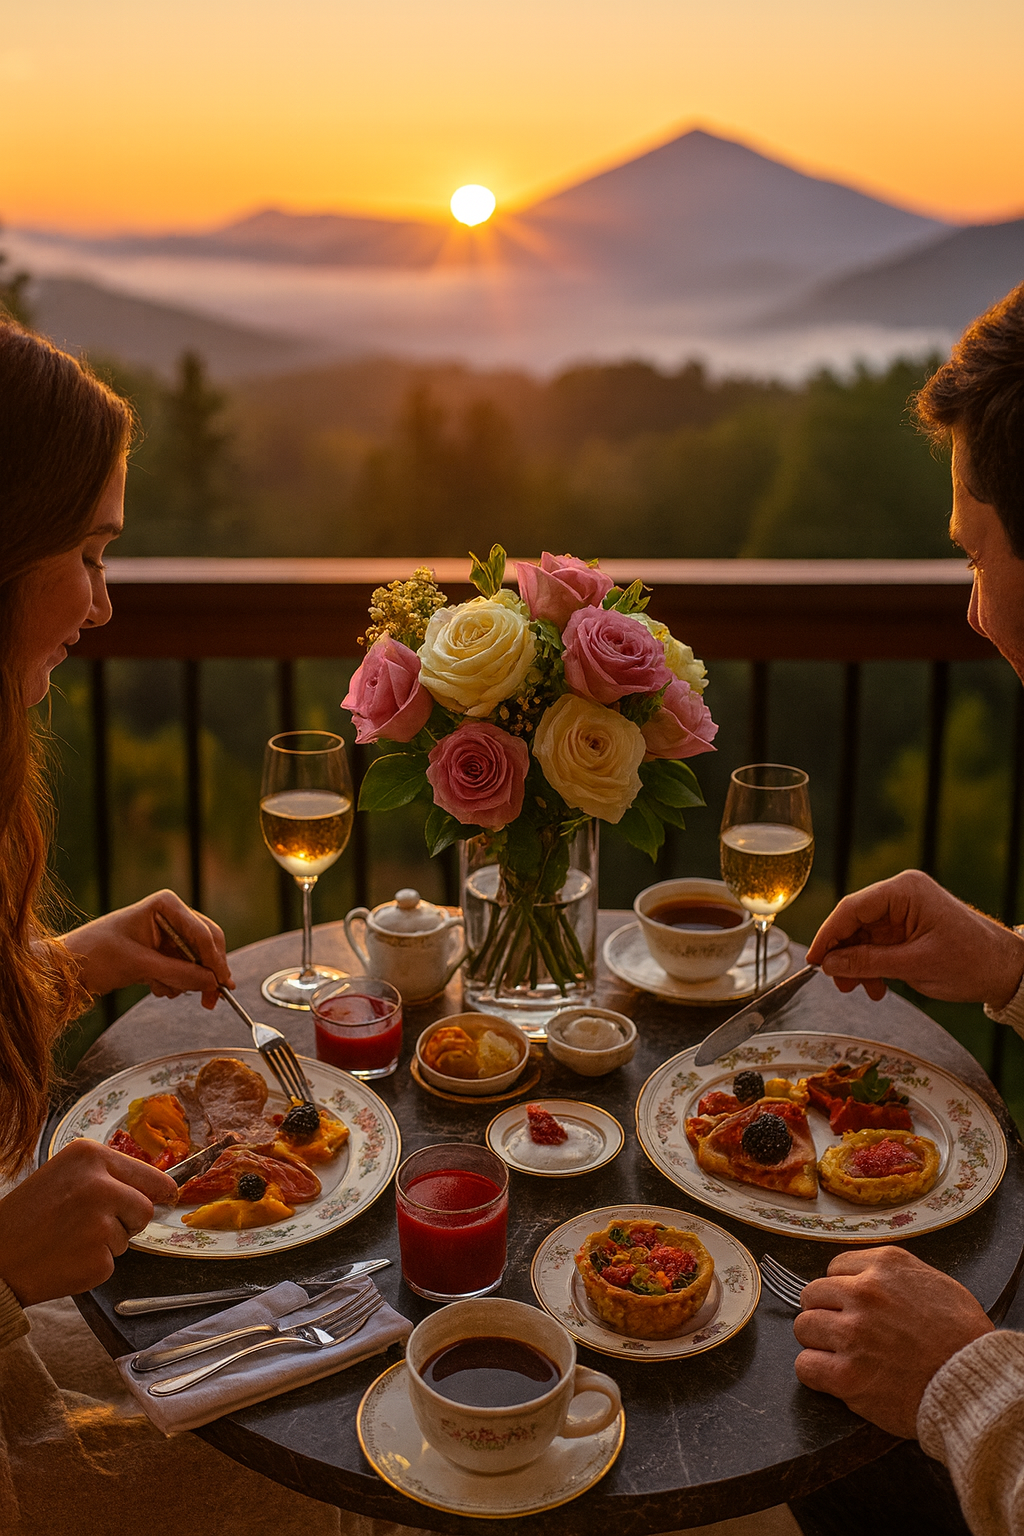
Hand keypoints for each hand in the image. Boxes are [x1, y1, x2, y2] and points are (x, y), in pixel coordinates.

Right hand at [0, 1141, 176, 1304]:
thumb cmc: (27, 1217)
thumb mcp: (64, 1176)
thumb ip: (106, 1176)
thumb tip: (162, 1187)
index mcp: (89, 1156)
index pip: (150, 1174)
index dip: (158, 1190)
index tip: (168, 1195)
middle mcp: (99, 1184)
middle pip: (145, 1207)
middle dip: (130, 1220)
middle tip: (96, 1226)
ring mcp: (100, 1222)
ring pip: (128, 1237)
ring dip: (107, 1243)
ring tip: (69, 1239)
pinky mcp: (97, 1259)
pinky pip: (111, 1263)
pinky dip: (93, 1265)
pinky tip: (66, 1258)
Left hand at [62, 890, 232, 1008]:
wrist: (69, 968)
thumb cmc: (98, 955)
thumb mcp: (141, 965)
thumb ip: (180, 973)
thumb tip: (213, 983)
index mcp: (166, 905)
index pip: (202, 932)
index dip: (215, 959)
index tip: (223, 983)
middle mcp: (171, 915)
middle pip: (205, 945)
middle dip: (204, 973)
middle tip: (211, 1000)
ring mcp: (168, 933)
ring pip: (196, 960)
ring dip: (184, 980)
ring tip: (162, 990)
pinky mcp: (162, 950)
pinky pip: (183, 968)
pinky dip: (174, 982)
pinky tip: (155, 987)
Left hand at [793, 1246, 992, 1437]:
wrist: (975, 1384)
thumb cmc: (962, 1337)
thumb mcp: (932, 1282)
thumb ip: (891, 1276)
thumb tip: (860, 1278)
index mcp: (885, 1265)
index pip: (834, 1267)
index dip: (842, 1290)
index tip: (851, 1307)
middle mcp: (864, 1293)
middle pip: (812, 1295)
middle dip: (826, 1314)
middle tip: (844, 1332)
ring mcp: (853, 1334)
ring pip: (804, 1328)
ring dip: (819, 1342)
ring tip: (842, 1355)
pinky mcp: (848, 1376)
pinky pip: (805, 1366)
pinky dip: (816, 1372)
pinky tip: (835, 1377)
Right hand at [806, 869, 1023, 1008]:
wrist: (1005, 970)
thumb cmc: (970, 962)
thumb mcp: (915, 966)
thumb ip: (868, 962)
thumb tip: (828, 964)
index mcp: (905, 891)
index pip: (852, 908)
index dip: (828, 935)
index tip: (813, 961)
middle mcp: (902, 894)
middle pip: (855, 922)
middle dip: (844, 955)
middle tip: (838, 984)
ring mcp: (905, 910)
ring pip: (864, 936)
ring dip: (858, 964)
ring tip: (862, 990)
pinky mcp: (908, 927)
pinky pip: (878, 944)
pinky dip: (873, 965)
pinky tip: (878, 987)